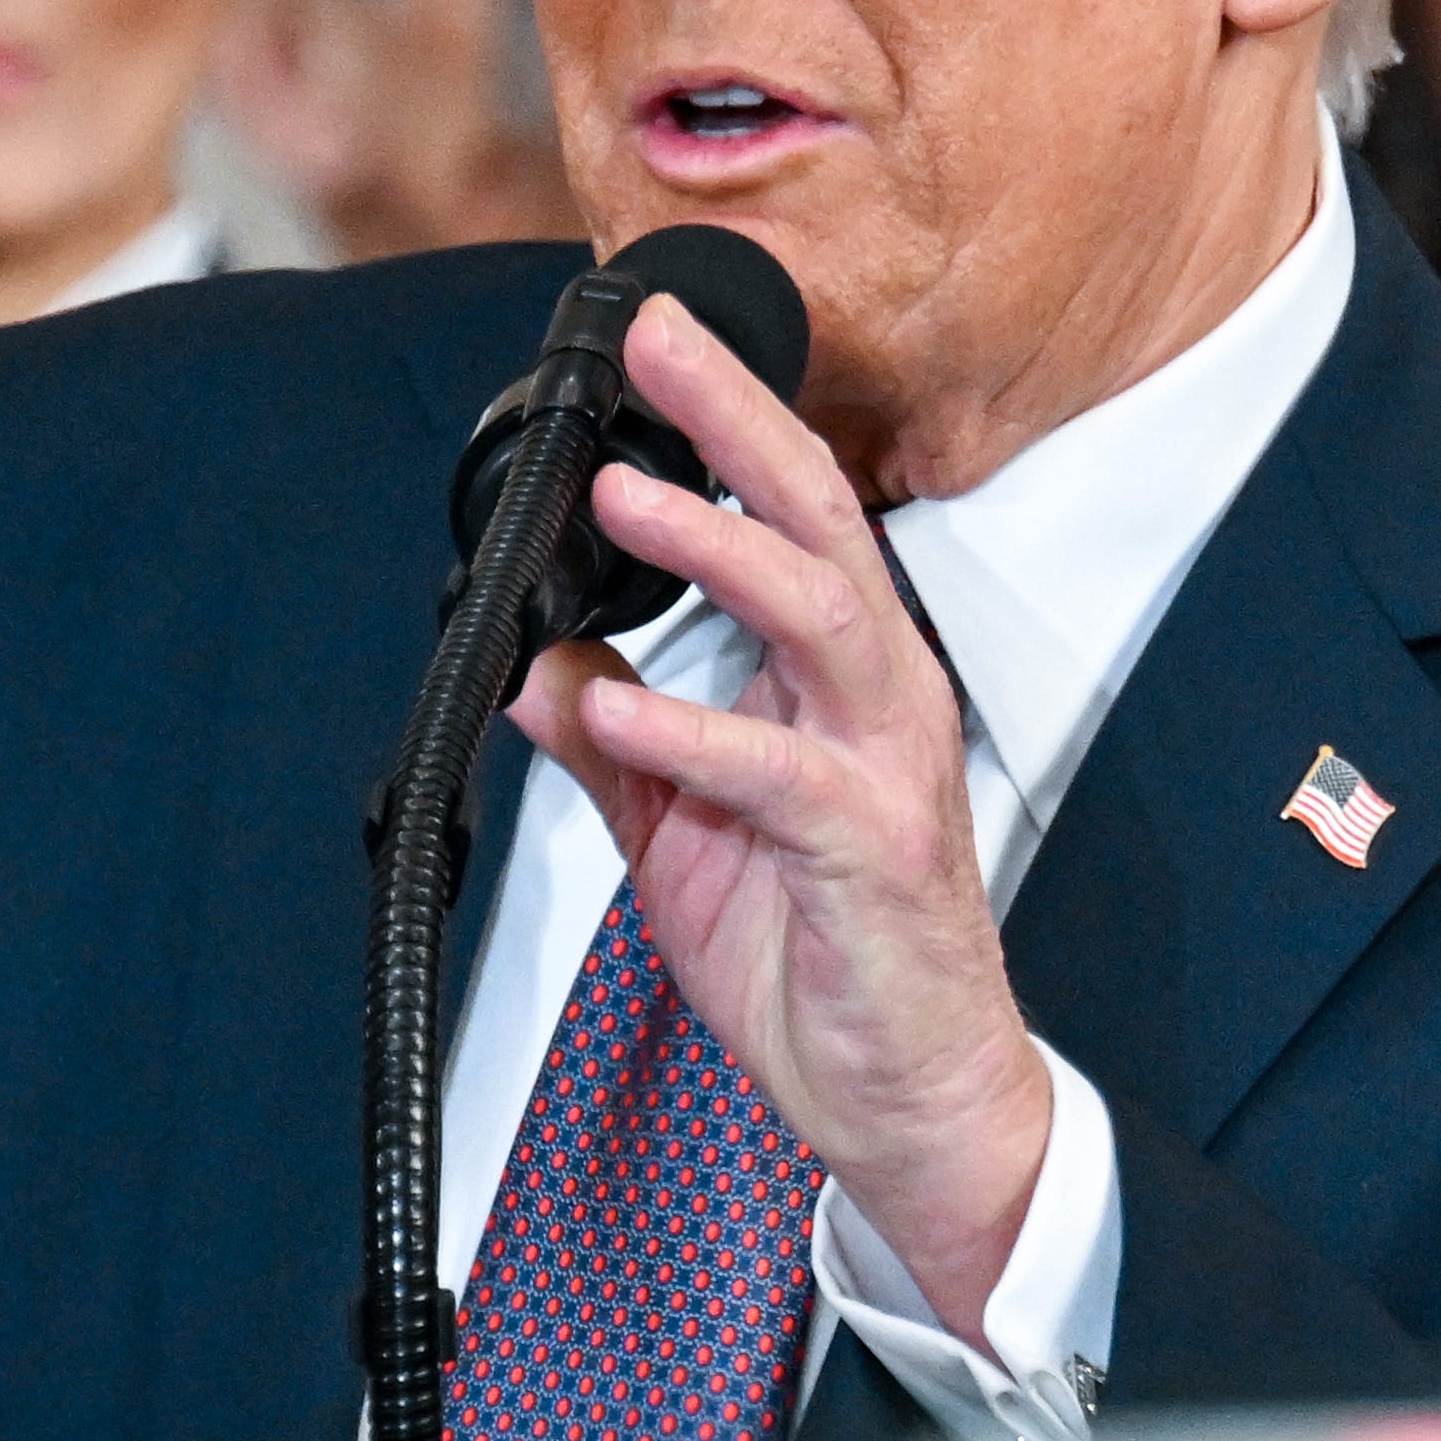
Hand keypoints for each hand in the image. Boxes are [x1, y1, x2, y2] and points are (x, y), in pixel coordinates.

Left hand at [504, 295, 1053, 1335]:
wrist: (906, 1097)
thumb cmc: (820, 958)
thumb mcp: (681, 834)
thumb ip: (616, 742)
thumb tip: (534, 667)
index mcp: (835, 678)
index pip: (786, 515)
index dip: (723, 422)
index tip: (652, 344)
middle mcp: (876, 698)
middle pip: (817, 520)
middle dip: (737, 420)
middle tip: (662, 343)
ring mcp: (884, 766)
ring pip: (817, 616)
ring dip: (721, 551)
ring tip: (630, 500)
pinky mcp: (871, 850)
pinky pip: (779, 776)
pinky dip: (695, 735)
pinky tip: (622, 710)